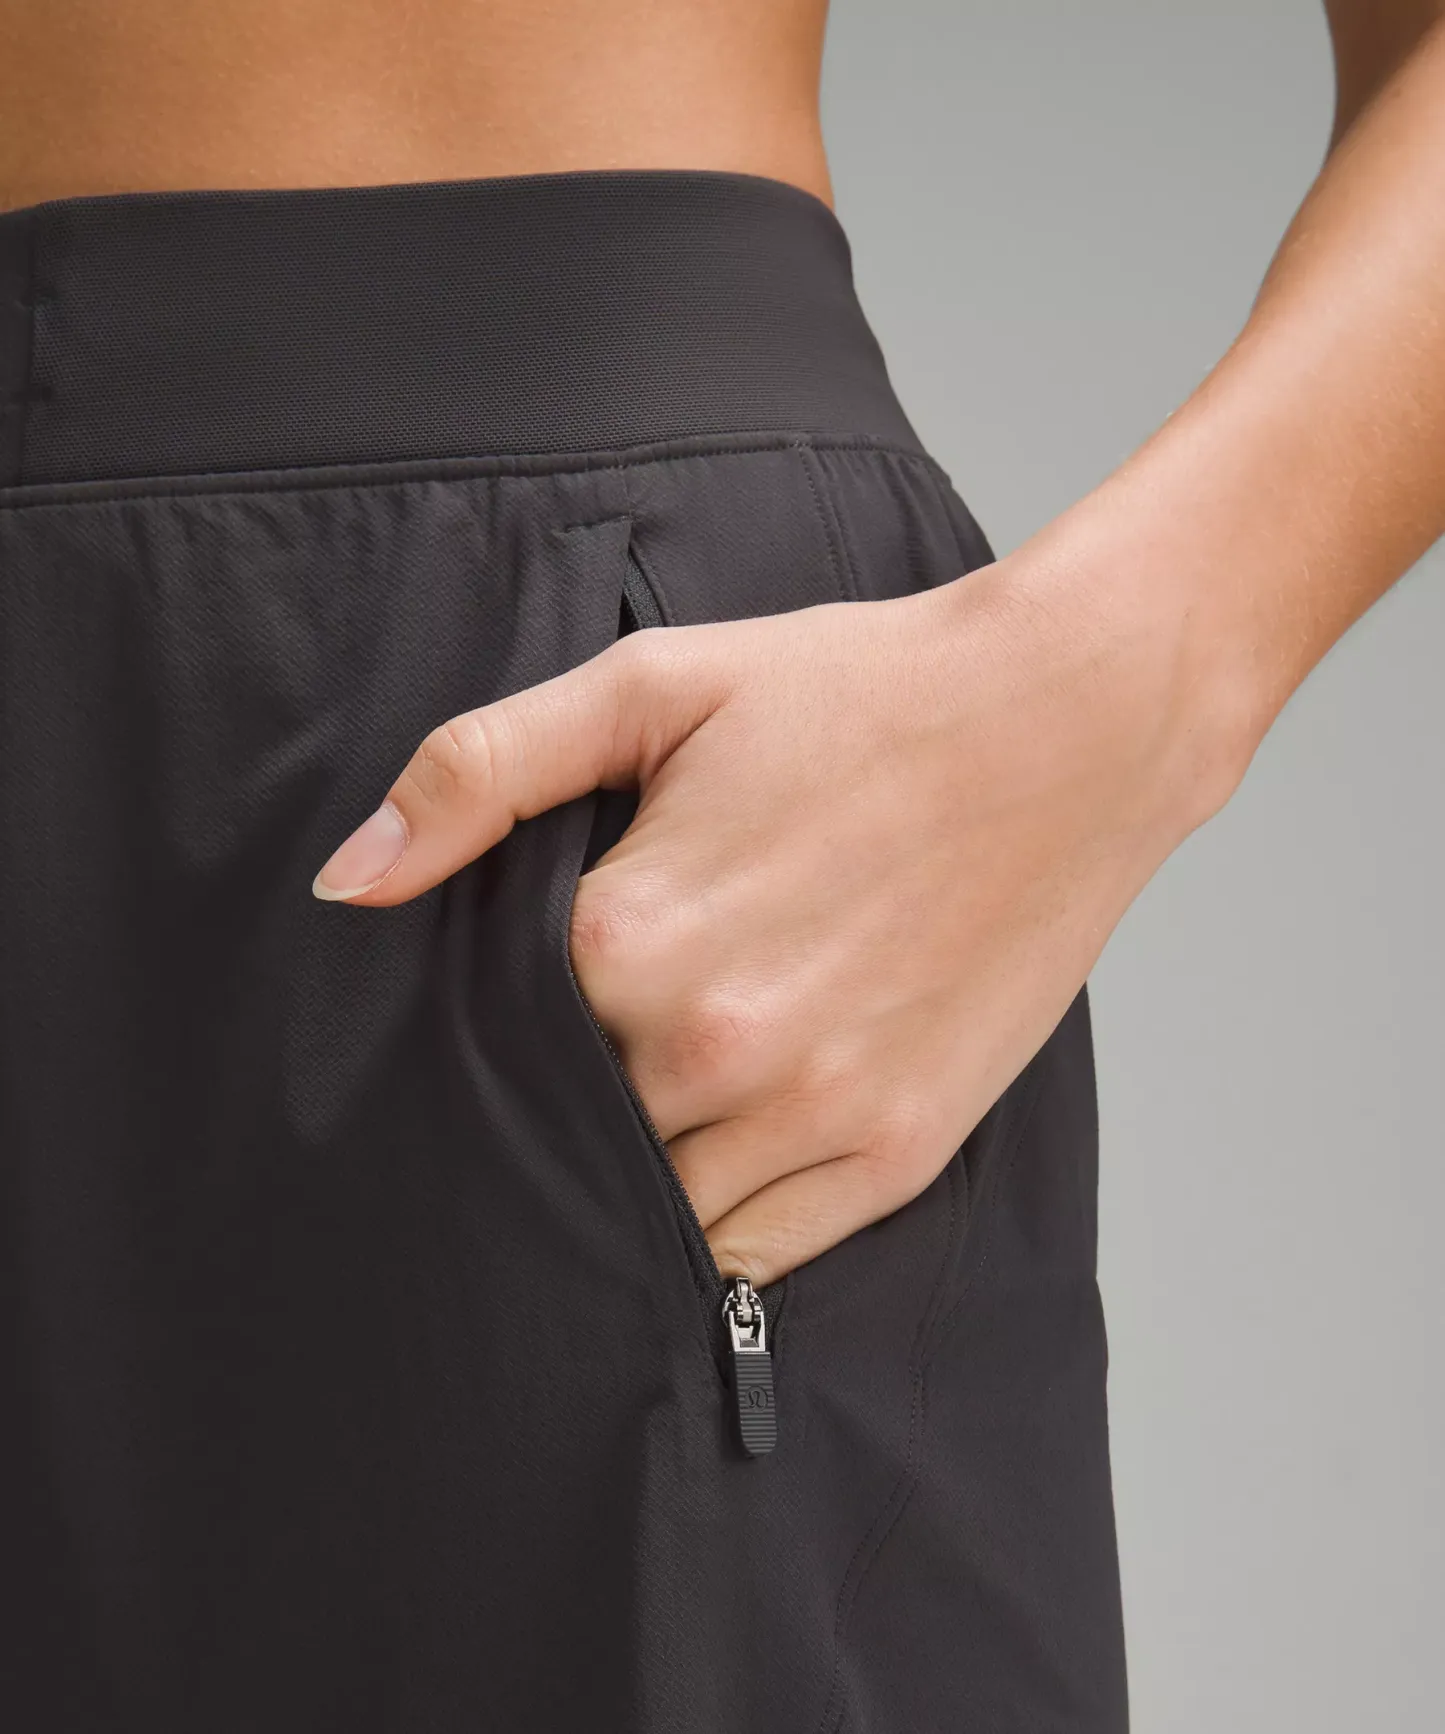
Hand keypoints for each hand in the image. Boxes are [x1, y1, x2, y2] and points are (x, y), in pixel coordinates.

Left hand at [312, 540, 1242, 1284]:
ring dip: (642, 1164)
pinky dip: (724, 1217)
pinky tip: (733, 1138)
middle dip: (567, 1096)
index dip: (498, 1026)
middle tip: (609, 1032)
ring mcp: (817, 1110)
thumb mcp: (654, 688)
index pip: (493, 1045)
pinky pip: (759, 1253)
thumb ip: (483, 772)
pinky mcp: (900, 1150)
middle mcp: (714, 1046)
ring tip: (672, 1084)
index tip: (536, 995)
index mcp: (629, 938)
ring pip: (655, 1211)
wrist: (1066, 722)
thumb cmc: (860, 694)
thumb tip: (349, 878)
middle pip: (570, 1132)